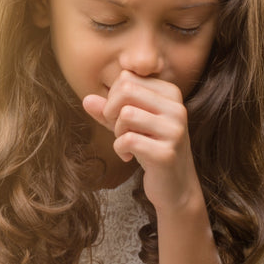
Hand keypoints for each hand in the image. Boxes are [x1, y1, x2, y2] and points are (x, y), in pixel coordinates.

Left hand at [83, 70, 202, 212]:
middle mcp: (177, 108)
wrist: (174, 186)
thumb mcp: (128, 125)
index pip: (127, 78)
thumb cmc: (150, 148)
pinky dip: (119, 149)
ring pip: (126, 114)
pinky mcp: (166, 153)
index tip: (120, 117)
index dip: (113, 98)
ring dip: (117, 132)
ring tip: (127, 142)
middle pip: (126, 90)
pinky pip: (127, 140)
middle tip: (118, 129)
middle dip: (112, 111)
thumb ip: (108, 111)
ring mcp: (174, 130)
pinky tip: (129, 157)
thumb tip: (86, 100)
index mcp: (170, 94)